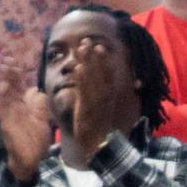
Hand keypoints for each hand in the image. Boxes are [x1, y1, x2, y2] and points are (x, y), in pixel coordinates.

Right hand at [0, 57, 50, 180]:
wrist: (30, 160)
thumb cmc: (36, 141)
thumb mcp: (42, 121)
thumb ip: (39, 107)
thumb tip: (36, 91)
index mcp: (25, 107)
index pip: (20, 87)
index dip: (18, 76)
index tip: (16, 63)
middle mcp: (15, 109)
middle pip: (12, 88)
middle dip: (11, 74)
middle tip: (9, 59)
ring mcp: (10, 115)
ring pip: (7, 96)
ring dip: (7, 82)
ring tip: (7, 69)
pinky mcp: (6, 124)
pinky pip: (4, 110)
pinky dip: (4, 99)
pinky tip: (5, 88)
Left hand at [71, 38, 119, 154]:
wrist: (99, 146)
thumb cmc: (99, 128)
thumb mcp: (103, 109)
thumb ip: (103, 96)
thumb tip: (102, 86)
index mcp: (109, 95)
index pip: (107, 73)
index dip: (103, 60)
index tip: (98, 46)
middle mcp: (105, 96)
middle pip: (100, 72)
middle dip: (93, 56)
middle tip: (87, 40)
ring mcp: (97, 102)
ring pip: (92, 78)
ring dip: (87, 62)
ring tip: (81, 48)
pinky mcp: (87, 109)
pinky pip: (84, 91)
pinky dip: (81, 79)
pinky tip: (77, 68)